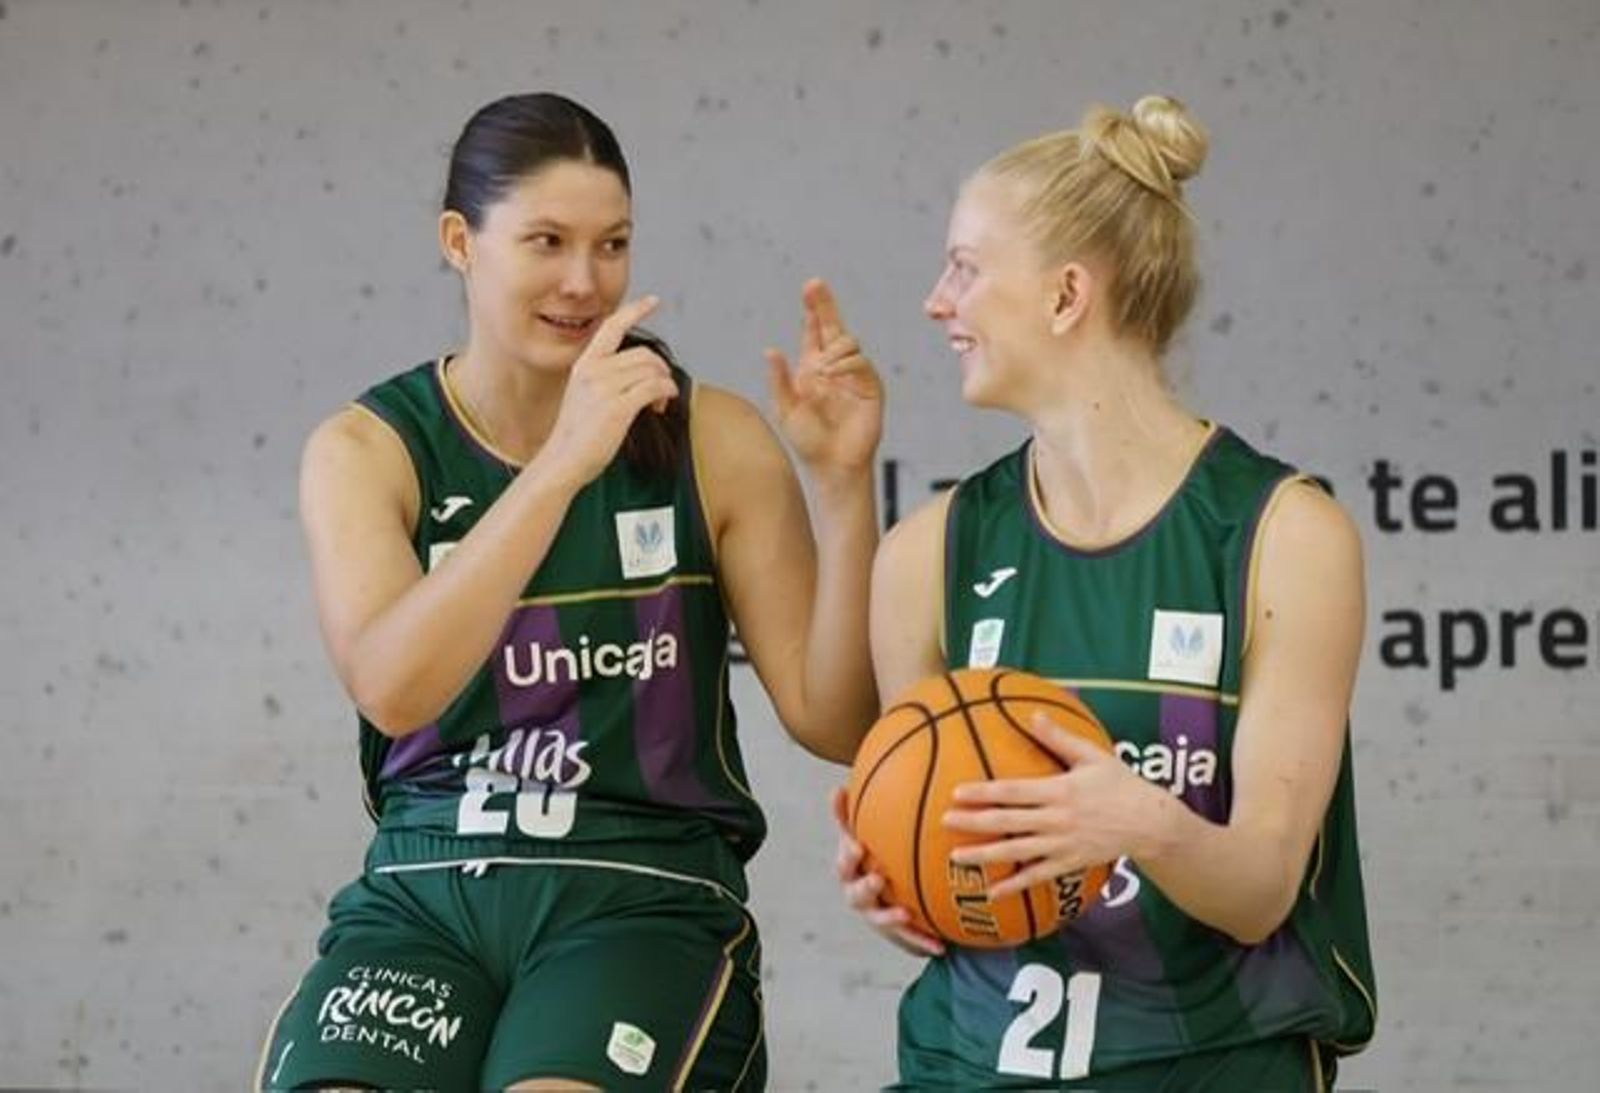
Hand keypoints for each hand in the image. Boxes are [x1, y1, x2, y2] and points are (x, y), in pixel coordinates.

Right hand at [535, 295, 679, 489]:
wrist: (563, 461)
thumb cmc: (577, 435)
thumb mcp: (585, 396)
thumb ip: (606, 379)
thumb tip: (642, 374)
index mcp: (584, 365)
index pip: (611, 327)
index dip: (634, 310)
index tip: (653, 301)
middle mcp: (593, 371)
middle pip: (644, 354)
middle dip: (660, 371)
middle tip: (661, 394)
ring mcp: (605, 388)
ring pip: (653, 370)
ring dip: (664, 386)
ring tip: (658, 405)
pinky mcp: (618, 407)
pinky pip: (655, 387)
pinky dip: (666, 394)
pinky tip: (661, 406)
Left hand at [766, 279, 883, 478]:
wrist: (832, 464)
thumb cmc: (808, 440)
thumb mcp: (785, 409)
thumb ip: (779, 380)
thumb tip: (770, 350)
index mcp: (812, 368)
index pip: (814, 332)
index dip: (814, 309)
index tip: (810, 287)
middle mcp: (834, 367)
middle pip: (833, 326)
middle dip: (825, 304)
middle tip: (814, 284)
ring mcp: (854, 375)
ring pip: (848, 342)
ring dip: (832, 350)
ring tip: (820, 372)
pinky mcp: (870, 387)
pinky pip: (860, 363)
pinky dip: (845, 364)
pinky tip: (833, 374)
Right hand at [832, 786, 944, 956]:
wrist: (888, 893)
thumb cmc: (872, 858)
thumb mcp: (861, 836)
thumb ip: (850, 816)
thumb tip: (836, 786)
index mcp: (851, 871)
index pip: (844, 863)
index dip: (848, 856)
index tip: (858, 846)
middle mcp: (859, 894)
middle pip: (855, 894)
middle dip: (865, 888)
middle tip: (877, 879)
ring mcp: (877, 915)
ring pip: (879, 918)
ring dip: (889, 917)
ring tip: (903, 913)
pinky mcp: (896, 933)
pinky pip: (909, 939)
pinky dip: (922, 942)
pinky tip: (940, 945)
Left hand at [944, 713, 1162, 901]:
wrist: (1151, 823)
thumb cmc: (1121, 784)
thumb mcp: (1092, 756)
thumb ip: (1059, 738)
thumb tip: (1032, 715)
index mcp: (1060, 790)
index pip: (1013, 791)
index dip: (984, 793)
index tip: (957, 793)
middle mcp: (1057, 819)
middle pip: (1008, 822)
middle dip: (974, 822)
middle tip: (944, 821)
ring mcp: (1062, 844)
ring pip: (1017, 852)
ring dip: (985, 855)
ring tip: (956, 857)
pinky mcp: (1069, 864)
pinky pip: (1037, 876)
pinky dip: (1014, 884)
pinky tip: (991, 892)